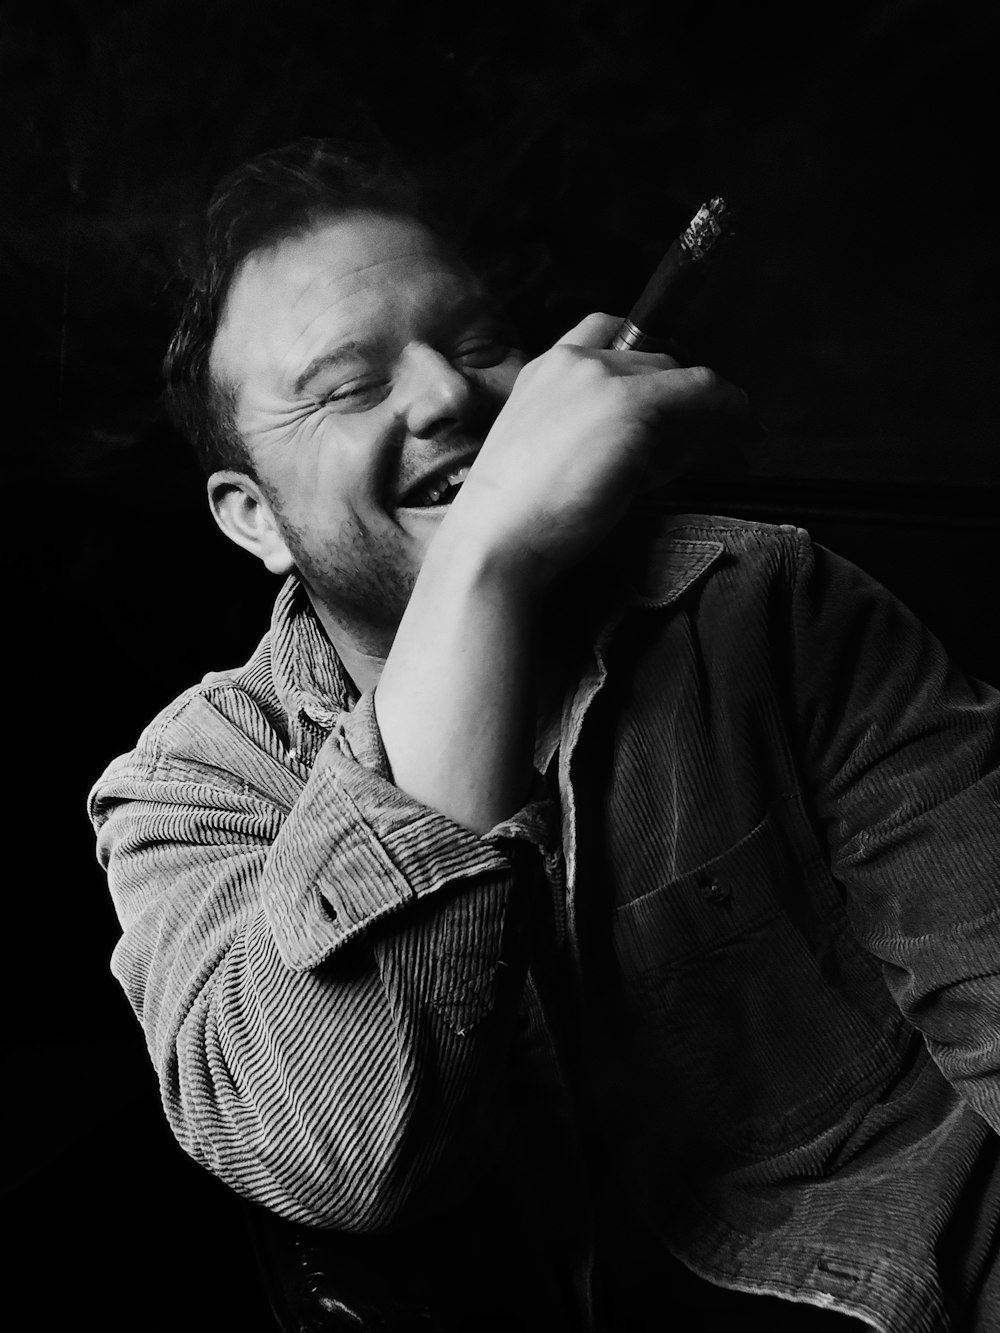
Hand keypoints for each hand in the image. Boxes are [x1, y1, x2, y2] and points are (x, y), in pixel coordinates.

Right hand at [444, 312, 752, 587]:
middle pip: (656, 361)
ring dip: (705, 416)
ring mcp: (603, 379)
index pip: (607, 332)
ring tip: (719, 456)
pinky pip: (706, 393)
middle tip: (703, 447)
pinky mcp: (632, 406)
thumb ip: (592, 434)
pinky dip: (731, 414)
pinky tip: (742, 440)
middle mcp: (573, 362)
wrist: (495, 542)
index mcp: (543, 369)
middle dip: (682, 402)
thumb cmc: (517, 519)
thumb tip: (668, 442)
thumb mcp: (548, 457)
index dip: (646, 363)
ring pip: (684, 378)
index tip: (669, 398)